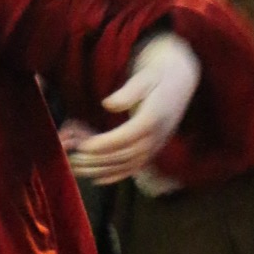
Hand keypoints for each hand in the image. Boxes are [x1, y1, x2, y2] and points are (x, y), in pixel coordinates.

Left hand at [63, 33, 201, 181]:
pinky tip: (98, 179)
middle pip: (125, 154)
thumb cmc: (157, 74)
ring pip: (128, 164)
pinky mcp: (154, 148)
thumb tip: (108, 104)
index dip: (104, 144)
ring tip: (77, 169)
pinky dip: (117, 175)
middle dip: (97, 159)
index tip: (83, 147)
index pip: (127, 136)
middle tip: (72, 159)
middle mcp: (157, 135)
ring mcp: (156, 144)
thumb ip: (128, 92)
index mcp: (154, 117)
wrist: (180, 79)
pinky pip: (136, 167)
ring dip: (102, 169)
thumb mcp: (144, 76)